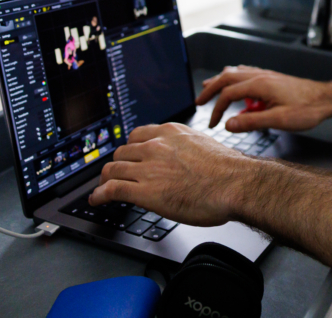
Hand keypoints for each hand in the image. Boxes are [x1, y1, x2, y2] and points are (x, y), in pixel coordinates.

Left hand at [89, 123, 251, 225]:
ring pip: (113, 169)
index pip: (138, 135)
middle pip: (122, 152)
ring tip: (102, 188)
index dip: (130, 148)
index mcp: (171, 132)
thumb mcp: (204, 145)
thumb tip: (185, 158)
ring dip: (106, 180)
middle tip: (117, 174)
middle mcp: (156, 146)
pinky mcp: (144, 190)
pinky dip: (100, 195)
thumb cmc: (228, 170)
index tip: (128, 156)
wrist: (234, 183)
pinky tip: (97, 199)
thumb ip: (186, 148)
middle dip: (118, 164)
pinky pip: (112, 189)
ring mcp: (148, 167)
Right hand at [197, 65, 331, 131]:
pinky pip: (247, 72)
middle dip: (210, 89)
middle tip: (199, 101)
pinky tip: (236, 82)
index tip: (213, 124)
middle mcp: (260, 76)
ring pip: (236, 72)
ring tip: (210, 87)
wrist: (326, 98)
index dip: (217, 109)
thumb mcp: (279, 120)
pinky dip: (235, 77)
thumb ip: (252, 122)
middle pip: (226, 77)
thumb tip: (228, 124)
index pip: (228, 94)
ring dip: (221, 80)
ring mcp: (266, 75)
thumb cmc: (307, 109)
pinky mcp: (272, 78)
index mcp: (259, 85)